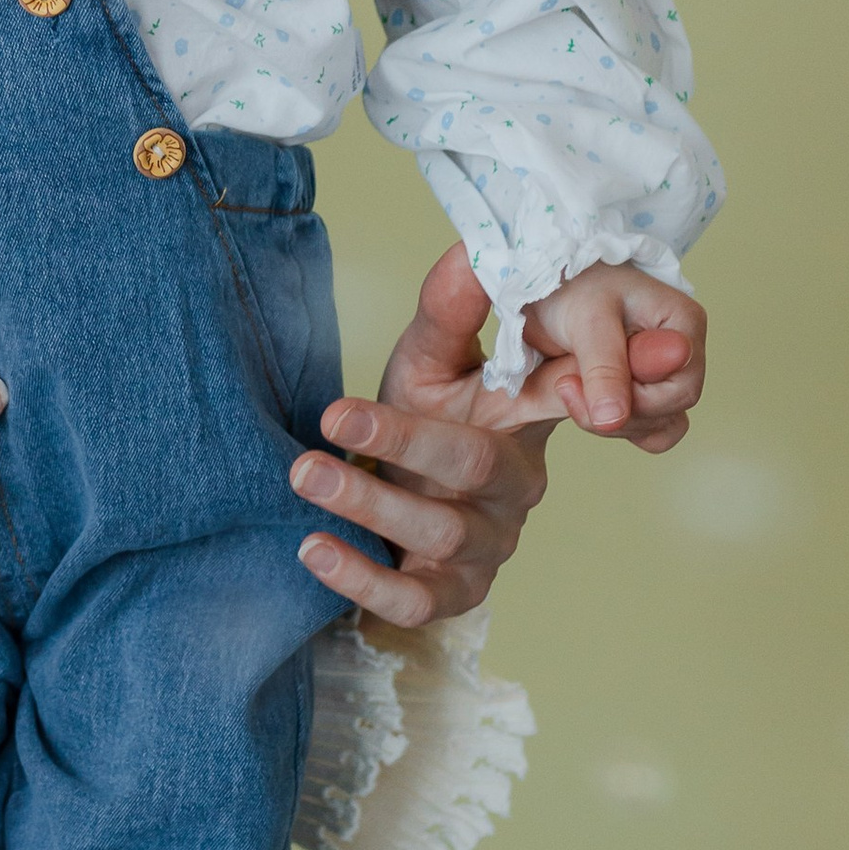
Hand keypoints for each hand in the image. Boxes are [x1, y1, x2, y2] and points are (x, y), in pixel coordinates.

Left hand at [287, 243, 550, 631]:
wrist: (405, 499)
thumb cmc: (426, 418)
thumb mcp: (431, 361)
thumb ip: (451, 311)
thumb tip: (473, 246)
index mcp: (524, 422)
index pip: (545, 397)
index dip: (544, 379)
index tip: (503, 348)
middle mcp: (516, 488)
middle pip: (475, 467)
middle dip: (401, 442)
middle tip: (328, 421)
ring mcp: (488, 548)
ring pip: (438, 535)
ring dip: (366, 504)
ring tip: (302, 474)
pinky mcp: (453, 597)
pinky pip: (415, 604)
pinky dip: (362, 579)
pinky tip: (312, 549)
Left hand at [518, 263, 704, 443]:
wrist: (542, 288)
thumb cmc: (570, 285)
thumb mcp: (586, 322)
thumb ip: (604, 369)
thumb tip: (615, 419)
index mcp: (684, 325)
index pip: (680, 389)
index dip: (634, 397)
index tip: (577, 379)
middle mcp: (683, 352)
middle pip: (670, 410)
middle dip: (616, 409)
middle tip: (565, 384)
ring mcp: (666, 376)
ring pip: (657, 426)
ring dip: (611, 421)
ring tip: (568, 385)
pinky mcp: (644, 392)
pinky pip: (645, 431)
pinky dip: (614, 426)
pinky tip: (583, 401)